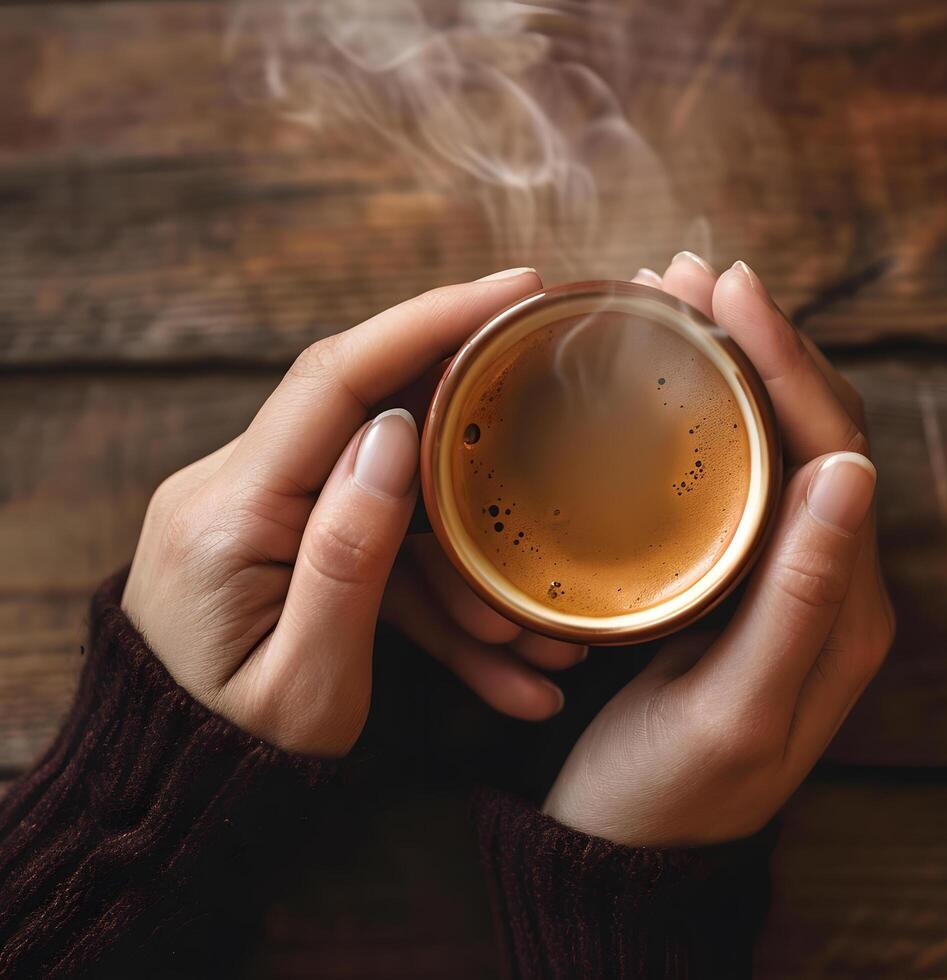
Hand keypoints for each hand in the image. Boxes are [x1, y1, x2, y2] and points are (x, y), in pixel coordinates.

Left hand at [123, 269, 583, 757]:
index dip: (428, 323)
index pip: (334, 381)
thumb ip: (348, 553)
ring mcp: (261, 517)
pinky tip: (501, 670)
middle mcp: (236, 493)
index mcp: (229, 513)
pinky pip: (377, 549)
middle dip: (478, 439)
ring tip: (539, 647)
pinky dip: (438, 599)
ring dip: (471, 567)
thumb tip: (394, 432)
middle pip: (376, 422)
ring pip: (395, 506)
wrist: (173, 803)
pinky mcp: (283, 544)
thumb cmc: (233, 760)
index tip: (514, 290)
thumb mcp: (307, 682)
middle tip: (563, 412)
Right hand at [543, 254, 894, 845]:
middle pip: (813, 430)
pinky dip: (709, 413)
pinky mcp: (740, 580)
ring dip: (734, 366)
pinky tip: (667, 380)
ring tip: (673, 302)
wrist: (630, 850)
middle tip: (684, 274)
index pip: (836, 448)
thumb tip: (853, 466)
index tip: (727, 288)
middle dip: (759, 343)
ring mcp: (787, 576)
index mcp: (848, 604)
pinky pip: (740, 474)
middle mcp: (833, 578)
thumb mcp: (735, 707)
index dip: (787, 361)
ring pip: (777, 443)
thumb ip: (802, 597)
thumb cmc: (669, 792)